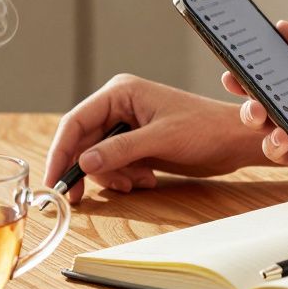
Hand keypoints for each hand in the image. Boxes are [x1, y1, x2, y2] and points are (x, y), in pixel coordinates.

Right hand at [44, 74, 263, 202]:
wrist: (233, 141)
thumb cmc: (204, 129)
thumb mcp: (161, 140)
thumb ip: (121, 150)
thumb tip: (84, 161)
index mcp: (121, 92)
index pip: (76, 121)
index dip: (61, 151)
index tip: (53, 179)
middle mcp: (120, 106)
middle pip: (83, 142)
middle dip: (88, 169)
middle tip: (81, 196)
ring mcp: (128, 126)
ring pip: (98, 157)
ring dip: (112, 176)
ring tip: (137, 181)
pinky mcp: (137, 144)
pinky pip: (115, 164)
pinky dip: (124, 177)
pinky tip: (146, 179)